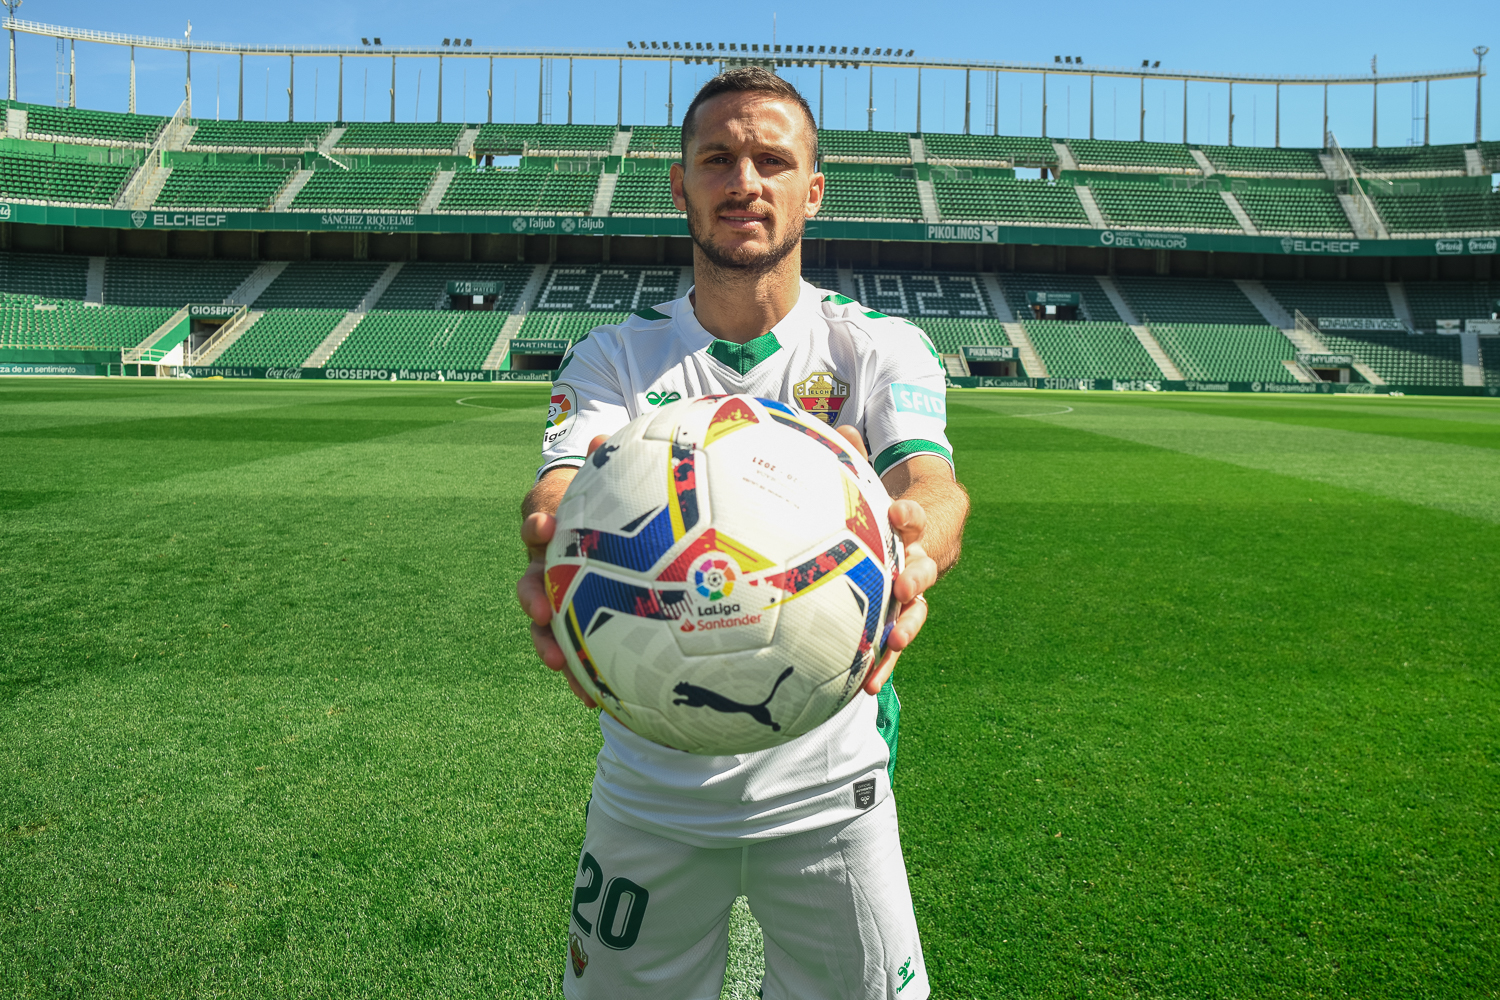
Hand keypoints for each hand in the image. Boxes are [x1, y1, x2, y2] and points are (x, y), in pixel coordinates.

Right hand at [516, 435, 607, 706]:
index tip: (541, 528)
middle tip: (539, 610)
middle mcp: (548, 566)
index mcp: (553, 529)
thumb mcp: (604, 478)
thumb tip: (602, 437)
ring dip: (547, 643)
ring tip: (560, 665)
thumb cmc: (606, 499)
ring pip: (544, 624)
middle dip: (532, 598)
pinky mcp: (577, 628)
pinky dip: (582, 674)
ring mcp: (559, 598)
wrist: (609, 527)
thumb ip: (603, 462)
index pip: (536, 523)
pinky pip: (576, 652)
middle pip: (529, 582)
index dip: (536, 526)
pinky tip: (594, 700)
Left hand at [833, 426, 936, 694]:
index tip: (900, 512)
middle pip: (924, 569)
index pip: (916, 516)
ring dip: (905, 629)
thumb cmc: (886, 498)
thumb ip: (855, 455)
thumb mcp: (874, 473)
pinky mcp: (898, 618)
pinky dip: (884, 664)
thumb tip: (832, 426)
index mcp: (913, 524)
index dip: (910, 515)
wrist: (927, 524)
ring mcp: (912, 592)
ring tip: (892, 646)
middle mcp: (919, 559)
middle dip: (916, 577)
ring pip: (916, 613)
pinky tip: (866, 687)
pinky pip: (893, 643)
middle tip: (905, 585)